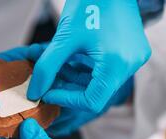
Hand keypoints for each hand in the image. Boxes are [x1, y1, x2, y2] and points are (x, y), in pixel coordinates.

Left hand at [0, 44, 134, 135]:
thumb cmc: (91, 2)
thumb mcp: (64, 39)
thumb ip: (46, 68)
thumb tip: (34, 93)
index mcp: (117, 64)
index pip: (91, 101)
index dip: (65, 99)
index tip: (47, 92)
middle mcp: (129, 65)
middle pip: (94, 93)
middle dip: (68, 88)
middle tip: (48, 80)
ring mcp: (131, 59)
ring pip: (98, 83)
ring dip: (74, 79)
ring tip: (56, 68)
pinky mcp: (129, 53)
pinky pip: (104, 71)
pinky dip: (84, 70)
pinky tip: (68, 62)